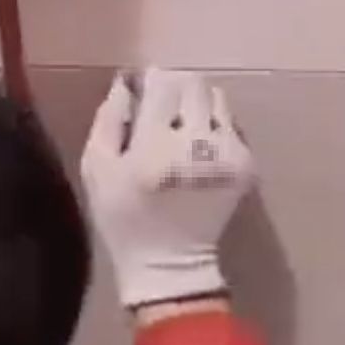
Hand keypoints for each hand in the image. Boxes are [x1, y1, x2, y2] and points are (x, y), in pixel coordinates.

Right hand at [81, 69, 255, 309]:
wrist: (170, 263)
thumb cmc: (124, 217)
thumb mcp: (98, 170)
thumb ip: (109, 119)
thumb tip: (127, 81)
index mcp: (154, 148)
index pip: (162, 84)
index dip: (151, 80)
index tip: (144, 89)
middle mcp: (196, 145)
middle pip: (193, 84)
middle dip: (176, 89)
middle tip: (163, 109)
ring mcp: (227, 154)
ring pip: (217, 98)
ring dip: (198, 104)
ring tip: (183, 127)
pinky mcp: (246, 164)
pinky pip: (231, 123)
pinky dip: (215, 126)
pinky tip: (200, 147)